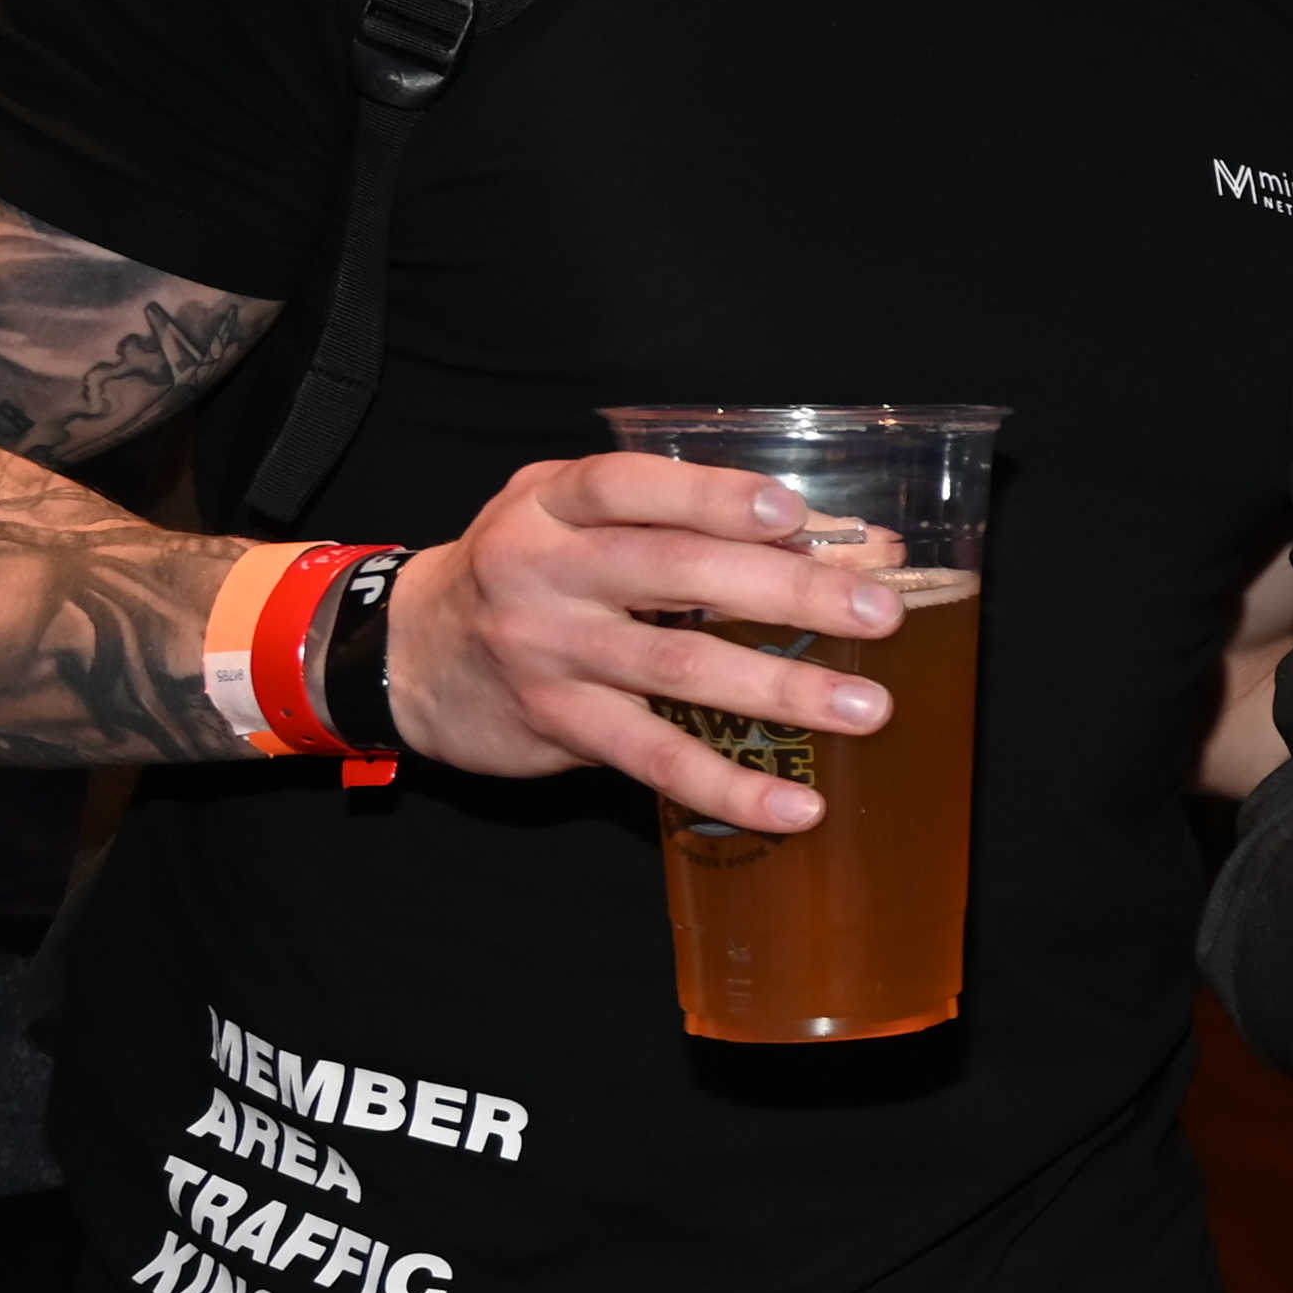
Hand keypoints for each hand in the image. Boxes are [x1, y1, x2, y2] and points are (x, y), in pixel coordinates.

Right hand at [381, 452, 920, 829]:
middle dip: (787, 589)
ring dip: (781, 688)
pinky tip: (792, 805)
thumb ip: (701, 518)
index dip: (711, 496)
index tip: (790, 514)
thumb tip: (858, 541)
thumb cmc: (531, 569)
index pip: (631, 487)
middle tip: (880, 611)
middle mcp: (544, 568)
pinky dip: (726, 784)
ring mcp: (548, 650)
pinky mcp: (557, 723)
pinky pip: (652, 755)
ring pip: (677, 666)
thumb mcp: (583, 518)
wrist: (412, 654)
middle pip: (675, 572)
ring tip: (866, 708)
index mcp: (553, 502)